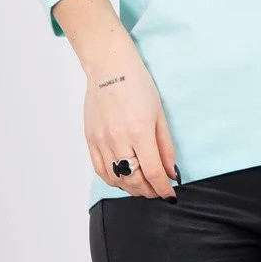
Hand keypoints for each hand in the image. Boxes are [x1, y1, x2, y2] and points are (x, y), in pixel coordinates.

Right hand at [83, 38, 177, 199]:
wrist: (109, 67)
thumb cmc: (137, 84)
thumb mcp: (159, 114)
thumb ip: (165, 146)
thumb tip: (170, 172)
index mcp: (139, 131)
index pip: (152, 173)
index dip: (163, 188)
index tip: (170, 194)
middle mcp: (118, 139)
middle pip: (134, 181)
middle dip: (149, 191)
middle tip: (158, 191)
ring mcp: (101, 141)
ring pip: (116, 179)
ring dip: (132, 188)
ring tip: (143, 185)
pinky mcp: (90, 140)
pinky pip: (100, 170)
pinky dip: (114, 180)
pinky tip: (124, 178)